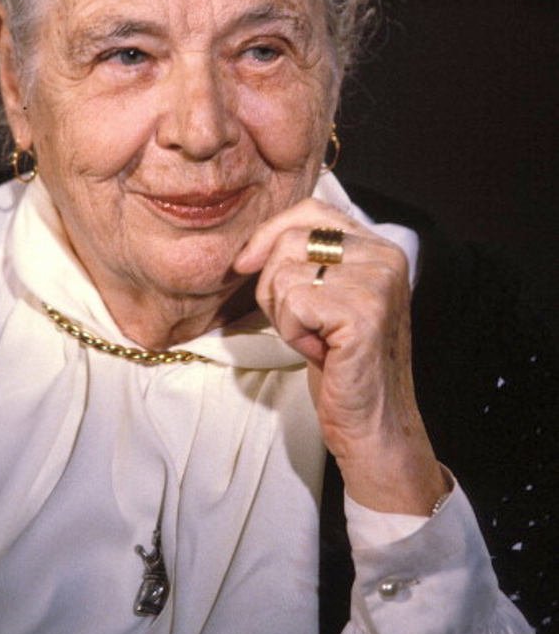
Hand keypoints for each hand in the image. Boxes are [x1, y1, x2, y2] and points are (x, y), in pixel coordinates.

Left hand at [234, 198, 447, 513]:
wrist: (372, 425)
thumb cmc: (340, 363)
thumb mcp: (323, 297)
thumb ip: (305, 258)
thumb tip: (248, 246)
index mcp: (378, 246)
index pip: (311, 208)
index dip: (270, 233)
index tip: (247, 264)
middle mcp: (385, 256)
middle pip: (289, 239)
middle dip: (272, 284)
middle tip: (299, 322)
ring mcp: (377, 283)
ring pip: (284, 273)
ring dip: (283, 315)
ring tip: (316, 338)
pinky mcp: (363, 312)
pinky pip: (292, 303)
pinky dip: (292, 333)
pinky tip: (321, 352)